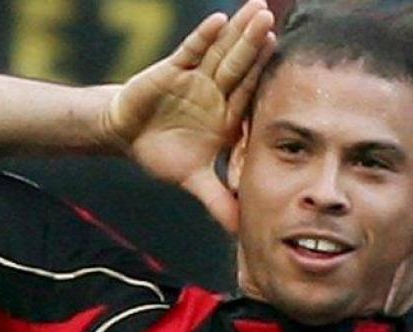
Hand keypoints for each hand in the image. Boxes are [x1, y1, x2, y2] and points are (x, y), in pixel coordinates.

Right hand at [103, 0, 275, 231]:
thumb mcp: (192, 179)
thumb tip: (238, 229)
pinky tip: (219, 20)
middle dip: (256, 42)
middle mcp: (214, 91)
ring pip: (220, 52)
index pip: (250, 90)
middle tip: (276, 18)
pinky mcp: (170, 71)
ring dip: (238, 31)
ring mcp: (193, 78)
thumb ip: (217, 199)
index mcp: (225, 115)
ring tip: (258, 9)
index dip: (265, 73)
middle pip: (239, 64)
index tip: (286, 55)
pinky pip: (190, 51)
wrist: (126, 137)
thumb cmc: (163, 152)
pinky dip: (203, 37)